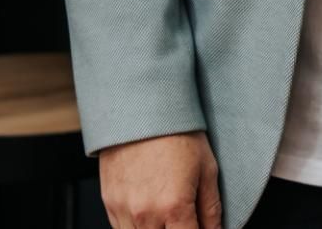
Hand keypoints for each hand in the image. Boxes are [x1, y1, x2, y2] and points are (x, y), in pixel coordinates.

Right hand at [99, 130, 221, 228]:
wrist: (141, 104)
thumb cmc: (177, 131)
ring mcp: (123, 211)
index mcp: (173, 207)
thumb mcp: (206, 167)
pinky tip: (148, 210)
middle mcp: (145, 214)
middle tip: (183, 217)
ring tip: (166, 212)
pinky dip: (137, 227)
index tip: (200, 227)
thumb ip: (212, 209)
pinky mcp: (109, 203)